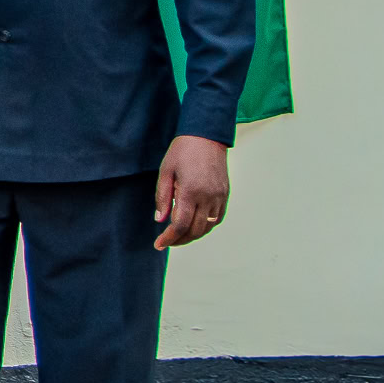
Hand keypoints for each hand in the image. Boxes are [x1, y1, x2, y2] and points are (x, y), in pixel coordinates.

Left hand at [154, 135, 231, 249]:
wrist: (206, 137)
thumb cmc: (182, 152)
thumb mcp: (165, 172)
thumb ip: (162, 198)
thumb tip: (160, 220)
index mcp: (191, 192)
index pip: (181, 225)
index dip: (169, 238)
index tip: (159, 244)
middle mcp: (208, 197)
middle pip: (195, 230)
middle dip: (179, 240)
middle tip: (166, 241)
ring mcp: (219, 197)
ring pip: (208, 227)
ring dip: (193, 235)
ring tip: (179, 236)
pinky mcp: (225, 194)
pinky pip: (217, 218)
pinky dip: (206, 226)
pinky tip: (195, 226)